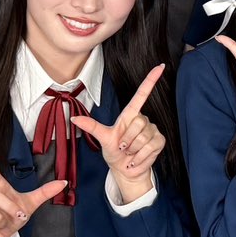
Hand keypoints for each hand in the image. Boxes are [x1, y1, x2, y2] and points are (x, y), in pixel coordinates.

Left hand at [73, 63, 166, 205]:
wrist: (125, 170)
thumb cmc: (114, 152)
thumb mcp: (102, 138)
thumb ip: (91, 126)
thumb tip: (74, 118)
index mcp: (129, 115)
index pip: (142, 94)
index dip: (151, 80)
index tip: (160, 66)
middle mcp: (142, 120)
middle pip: (138, 123)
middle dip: (127, 140)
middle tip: (123, 148)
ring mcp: (152, 130)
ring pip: (143, 137)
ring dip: (133, 150)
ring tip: (130, 154)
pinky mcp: (159, 141)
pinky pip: (149, 147)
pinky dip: (140, 157)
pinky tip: (136, 160)